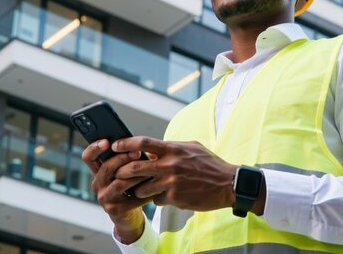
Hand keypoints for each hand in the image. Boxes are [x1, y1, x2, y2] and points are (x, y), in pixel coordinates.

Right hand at [81, 139, 149, 243]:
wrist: (132, 215)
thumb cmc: (132, 188)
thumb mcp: (128, 171)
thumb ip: (128, 159)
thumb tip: (139, 144)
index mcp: (99, 172)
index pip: (88, 157)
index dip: (94, 148)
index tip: (106, 141)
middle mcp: (97, 184)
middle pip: (106, 167)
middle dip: (123, 158)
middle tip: (137, 152)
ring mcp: (104, 198)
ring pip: (119, 182)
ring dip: (135, 174)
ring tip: (149, 168)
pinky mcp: (113, 209)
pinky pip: (129, 196)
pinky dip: (142, 189)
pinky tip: (153, 184)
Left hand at [111, 137, 239, 211]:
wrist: (228, 184)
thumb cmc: (210, 164)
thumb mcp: (192, 148)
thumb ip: (172, 148)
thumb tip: (154, 148)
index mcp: (174, 149)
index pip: (143, 143)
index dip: (125, 143)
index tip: (115, 146)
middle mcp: (171, 165)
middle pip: (135, 167)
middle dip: (123, 171)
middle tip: (118, 173)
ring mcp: (172, 183)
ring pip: (142, 187)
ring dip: (140, 188)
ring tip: (145, 187)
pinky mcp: (175, 198)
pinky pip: (157, 199)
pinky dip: (158, 198)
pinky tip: (167, 196)